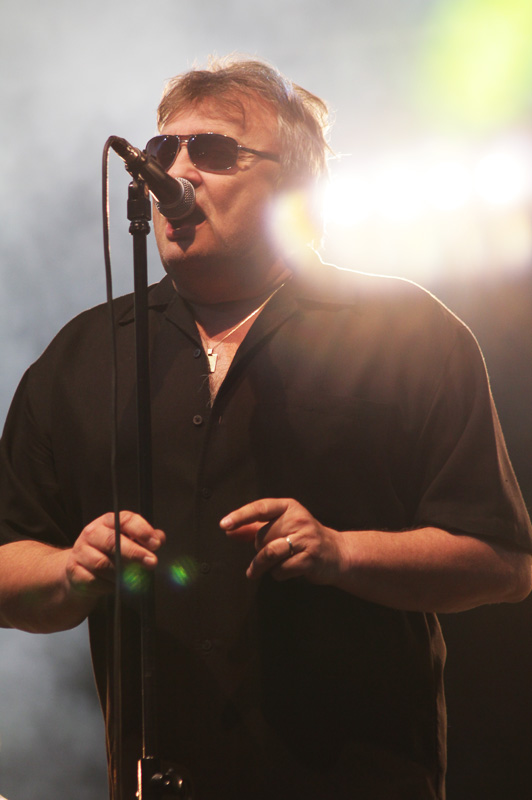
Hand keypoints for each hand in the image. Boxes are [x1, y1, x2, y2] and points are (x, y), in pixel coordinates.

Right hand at [65, 511, 164, 596]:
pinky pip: (93, 580)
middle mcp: (93, 532)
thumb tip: (160, 539)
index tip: (156, 544)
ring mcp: (81, 551)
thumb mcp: (128, 543)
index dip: (142, 531)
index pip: (126, 520)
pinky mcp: (74, 570)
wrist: (81, 570)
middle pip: (112, 541)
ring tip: (133, 578)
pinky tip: (115, 585)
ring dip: (121, 573)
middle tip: (151, 562)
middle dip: (135, 553)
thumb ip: (145, 540)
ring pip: (103, 563)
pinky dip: (108, 585)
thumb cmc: (110, 554)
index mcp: (109, 522)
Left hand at [220, 498, 343, 583]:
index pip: (261, 508)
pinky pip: (281, 569)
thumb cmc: (302, 538)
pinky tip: (285, 571)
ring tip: (255, 571)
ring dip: (260, 565)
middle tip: (264, 553)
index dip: (241, 516)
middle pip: (262, 537)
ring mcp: (306, 539)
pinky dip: (277, 574)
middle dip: (258, 549)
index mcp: (289, 507)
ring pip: (270, 553)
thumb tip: (228, 531)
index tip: (224, 525)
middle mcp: (299, 519)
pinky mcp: (310, 558)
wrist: (336, 553)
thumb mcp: (280, 527)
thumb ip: (254, 528)